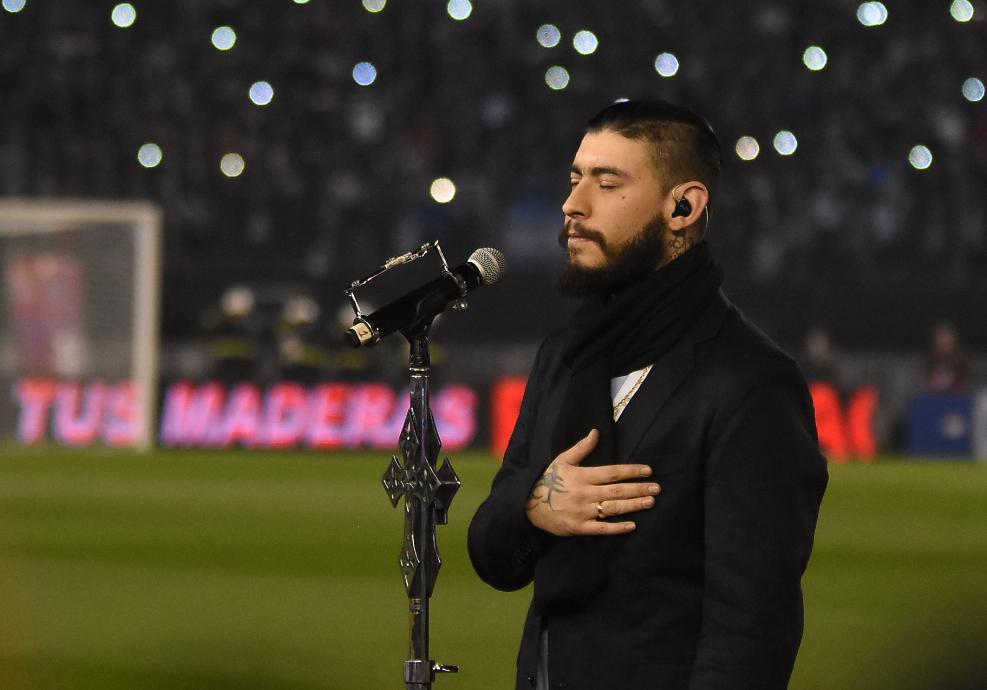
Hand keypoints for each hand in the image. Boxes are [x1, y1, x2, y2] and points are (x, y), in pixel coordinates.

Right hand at [525, 429, 660, 536]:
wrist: (529, 505)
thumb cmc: (548, 480)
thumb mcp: (562, 460)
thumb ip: (581, 448)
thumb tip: (596, 432)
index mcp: (582, 476)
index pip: (612, 472)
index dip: (631, 471)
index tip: (648, 470)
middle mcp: (584, 493)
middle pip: (617, 490)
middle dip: (639, 489)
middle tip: (657, 488)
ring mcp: (582, 512)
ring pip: (613, 508)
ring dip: (633, 505)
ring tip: (650, 502)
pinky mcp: (579, 527)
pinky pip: (602, 529)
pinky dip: (617, 527)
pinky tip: (632, 525)